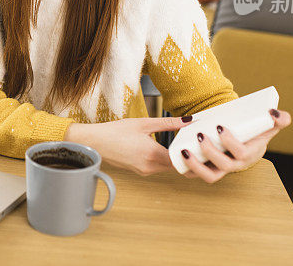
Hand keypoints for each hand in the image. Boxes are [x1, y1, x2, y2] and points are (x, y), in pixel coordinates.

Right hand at [64, 116, 193, 175]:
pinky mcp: (139, 171)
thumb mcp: (144, 123)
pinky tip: (162, 147)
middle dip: (183, 154)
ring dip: (172, 157)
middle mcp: (150, 167)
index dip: (191, 152)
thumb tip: (189, 120)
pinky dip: (162, 159)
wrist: (95, 142)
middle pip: (175, 164)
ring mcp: (144, 171)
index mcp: (152, 154)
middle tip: (192, 141)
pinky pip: (156, 167)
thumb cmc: (116, 131)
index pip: (181, 159)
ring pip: (166, 166)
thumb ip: (168, 123)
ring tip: (179, 142)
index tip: (198, 142)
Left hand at [180, 108, 291, 182]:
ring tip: (185, 151)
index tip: (219, 127)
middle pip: (224, 166)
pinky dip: (188, 169)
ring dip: (196, 166)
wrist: (247, 141)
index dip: (230, 142)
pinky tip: (179, 156)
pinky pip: (198, 174)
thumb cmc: (258, 132)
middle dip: (211, 152)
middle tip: (200, 135)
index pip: (240, 153)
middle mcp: (235, 164)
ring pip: (209, 176)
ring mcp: (222, 168)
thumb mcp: (271, 125)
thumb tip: (274, 114)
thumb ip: (280, 119)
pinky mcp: (210, 168)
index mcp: (249, 154)